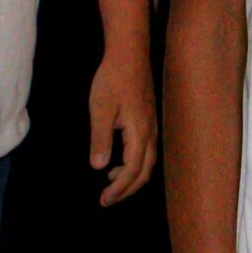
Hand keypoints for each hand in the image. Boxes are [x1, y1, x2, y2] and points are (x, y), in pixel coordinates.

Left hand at [87, 49, 157, 206]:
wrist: (129, 53)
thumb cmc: (112, 79)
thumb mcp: (100, 110)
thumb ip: (100, 140)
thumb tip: (99, 168)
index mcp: (139, 133)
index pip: (132, 171)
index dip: (119, 189)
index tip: (104, 199)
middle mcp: (150, 132)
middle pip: (145, 171)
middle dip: (127, 189)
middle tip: (107, 199)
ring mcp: (152, 124)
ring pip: (148, 161)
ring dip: (131, 176)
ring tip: (111, 181)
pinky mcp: (149, 118)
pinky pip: (146, 150)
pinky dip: (135, 162)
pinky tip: (118, 158)